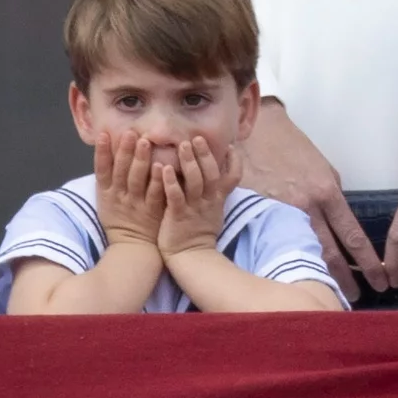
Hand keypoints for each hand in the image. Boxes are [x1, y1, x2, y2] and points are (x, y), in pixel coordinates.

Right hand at [93, 130, 163, 251]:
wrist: (132, 248)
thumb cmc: (119, 219)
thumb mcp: (106, 200)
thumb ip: (109, 177)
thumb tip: (110, 148)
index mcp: (106, 193)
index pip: (102, 170)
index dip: (102, 152)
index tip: (105, 134)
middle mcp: (119, 196)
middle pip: (121, 171)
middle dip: (125, 151)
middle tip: (130, 133)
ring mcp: (136, 204)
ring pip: (137, 179)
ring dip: (140, 160)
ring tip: (145, 142)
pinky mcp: (151, 211)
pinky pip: (155, 194)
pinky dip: (158, 180)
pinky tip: (162, 166)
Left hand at [157, 134, 237, 259]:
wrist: (191, 259)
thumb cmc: (199, 233)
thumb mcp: (214, 212)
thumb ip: (215, 193)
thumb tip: (217, 176)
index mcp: (218, 199)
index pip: (233, 177)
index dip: (234, 161)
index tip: (230, 146)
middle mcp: (209, 201)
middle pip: (212, 173)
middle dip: (205, 154)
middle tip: (197, 137)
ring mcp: (194, 208)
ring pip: (195, 181)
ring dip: (189, 161)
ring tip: (183, 145)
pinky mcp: (178, 216)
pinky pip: (176, 196)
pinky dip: (171, 181)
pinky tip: (164, 168)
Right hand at [243, 102, 386, 294]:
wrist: (255, 130)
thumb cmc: (292, 147)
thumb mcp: (322, 168)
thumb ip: (332, 198)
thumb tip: (339, 224)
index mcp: (326, 193)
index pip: (352, 237)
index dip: (368, 262)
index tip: (381, 279)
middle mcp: (304, 208)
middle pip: (328, 255)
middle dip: (344, 281)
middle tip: (355, 301)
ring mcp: (277, 215)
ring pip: (302, 255)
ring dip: (317, 277)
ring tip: (327, 296)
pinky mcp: (255, 217)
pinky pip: (272, 247)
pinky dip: (284, 264)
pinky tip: (290, 280)